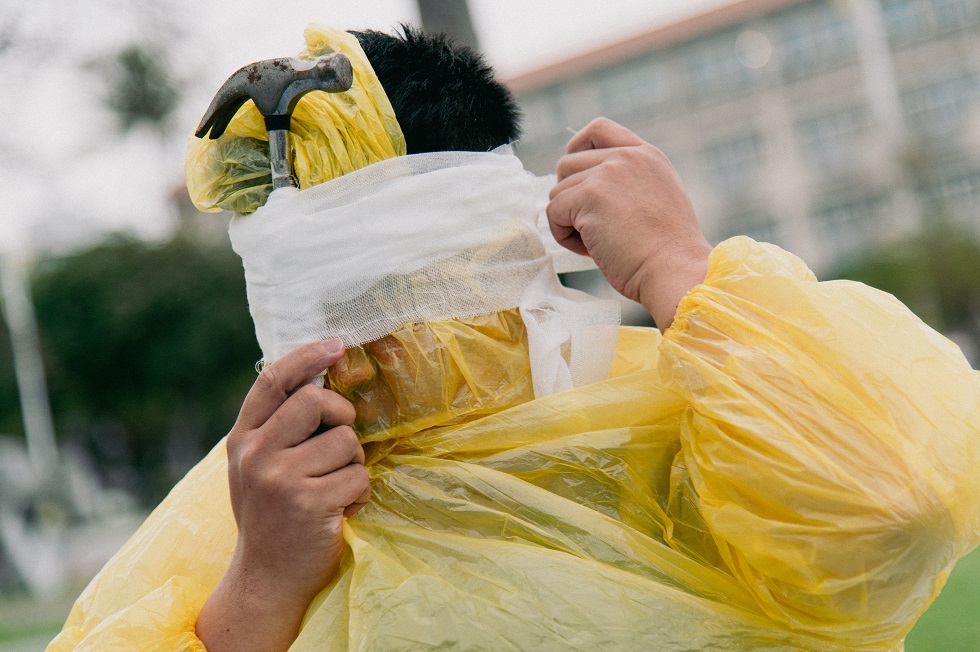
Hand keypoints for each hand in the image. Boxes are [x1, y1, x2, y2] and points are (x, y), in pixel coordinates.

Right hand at [197, 340, 369, 651]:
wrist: (266, 579)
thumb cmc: (272, 516)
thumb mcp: (258, 466)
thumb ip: (276, 428)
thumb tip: (317, 379)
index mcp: (242, 439)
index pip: (272, 380)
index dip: (307, 356)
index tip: (337, 345)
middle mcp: (255, 454)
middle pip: (315, 401)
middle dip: (342, 419)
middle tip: (340, 446)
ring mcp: (280, 479)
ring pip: (345, 441)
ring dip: (352, 465)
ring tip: (334, 490)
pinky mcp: (308, 503)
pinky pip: (358, 476)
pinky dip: (359, 494)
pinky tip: (339, 512)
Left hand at [546, 118, 712, 329]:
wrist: (675, 270)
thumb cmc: (668, 250)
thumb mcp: (657, 197)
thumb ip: (628, 181)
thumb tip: (586, 187)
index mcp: (646, 155)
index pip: (598, 129)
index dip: (577, 149)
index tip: (575, 177)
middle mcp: (626, 157)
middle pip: (567, 164)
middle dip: (570, 198)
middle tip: (593, 229)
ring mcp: (607, 174)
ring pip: (558, 191)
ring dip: (568, 222)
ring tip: (596, 243)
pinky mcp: (589, 196)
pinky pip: (553, 211)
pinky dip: (563, 236)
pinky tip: (589, 250)